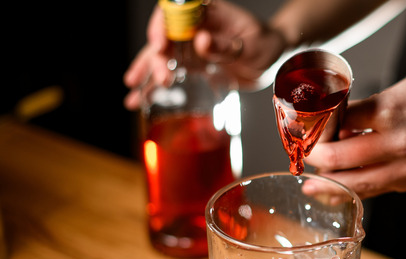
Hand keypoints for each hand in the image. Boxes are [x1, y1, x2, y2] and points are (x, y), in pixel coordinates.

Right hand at [124, 1, 285, 109]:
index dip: (161, 25)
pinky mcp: (191, 64)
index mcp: (207, 12)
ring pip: (160, 56)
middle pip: (164, 37)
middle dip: (156, 58)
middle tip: (163, 78)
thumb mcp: (251, 45)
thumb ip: (226, 45)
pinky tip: (138, 100)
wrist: (271, 60)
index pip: (175, 11)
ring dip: (147, 73)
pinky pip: (167, 72)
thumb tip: (201, 41)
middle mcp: (193, 27)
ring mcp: (189, 45)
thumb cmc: (264, 44)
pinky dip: (152, 86)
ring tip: (134, 93)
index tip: (160, 44)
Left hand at [303, 61, 405, 198]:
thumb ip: (370, 112)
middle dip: (319, 162)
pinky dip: (363, 188)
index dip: (319, 133)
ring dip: (334, 185)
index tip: (308, 135)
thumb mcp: (402, 88)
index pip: (338, 126)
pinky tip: (348, 189)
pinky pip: (384, 188)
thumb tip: (339, 129)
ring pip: (361, 184)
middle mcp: (401, 142)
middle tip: (307, 160)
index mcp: (391, 111)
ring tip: (315, 188)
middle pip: (342, 160)